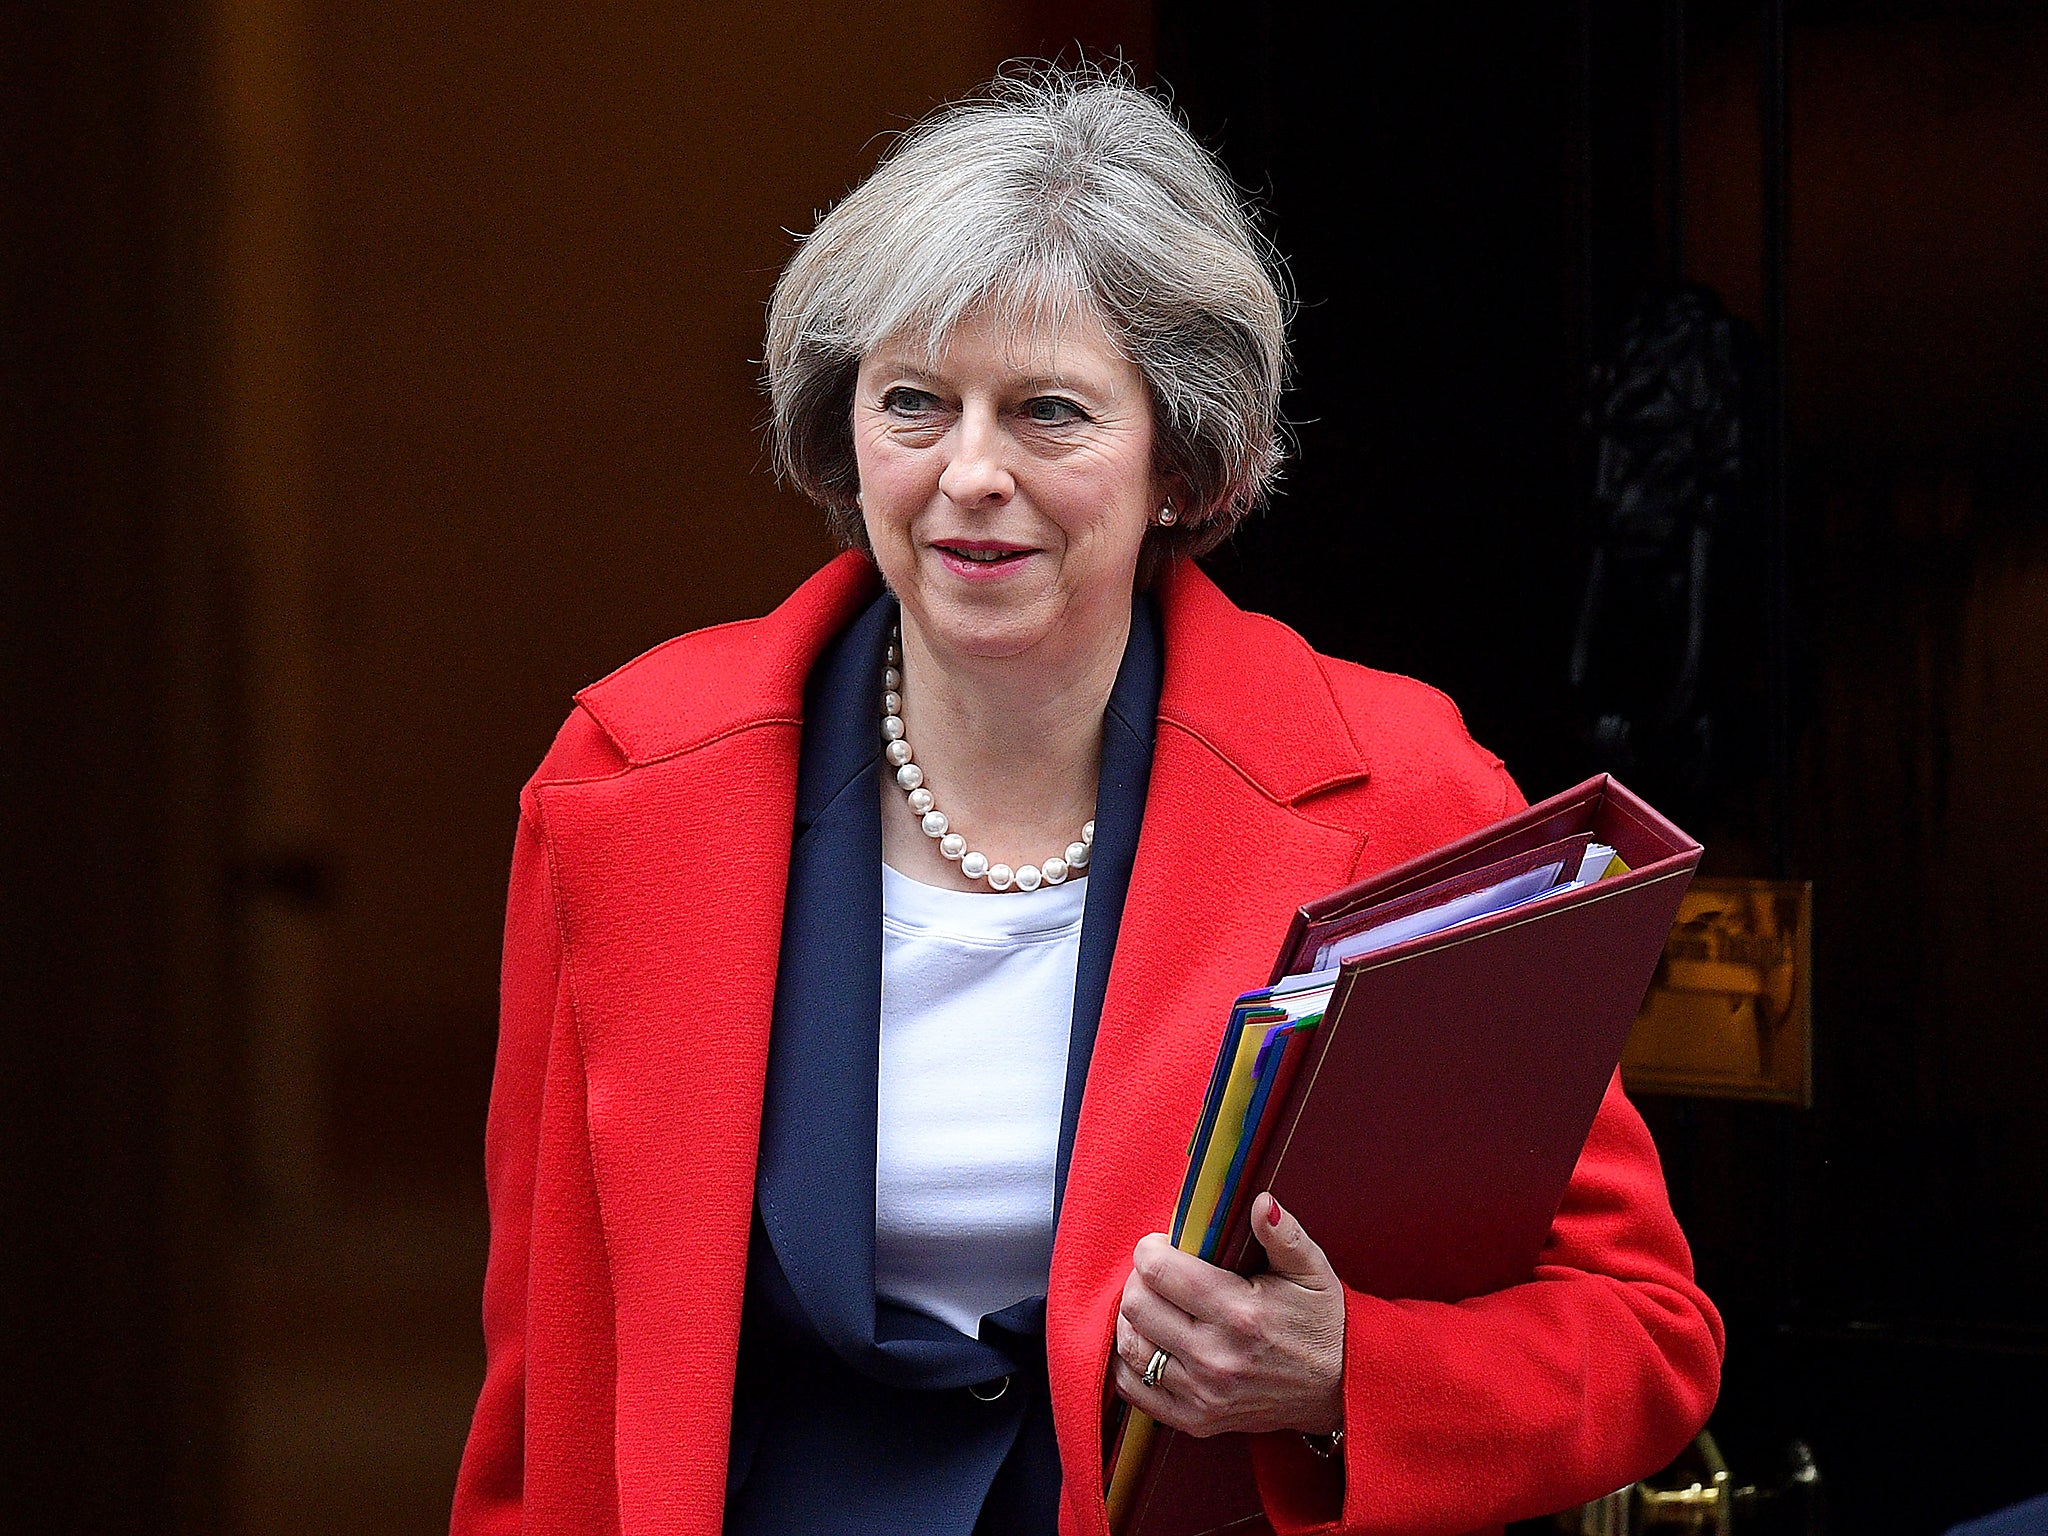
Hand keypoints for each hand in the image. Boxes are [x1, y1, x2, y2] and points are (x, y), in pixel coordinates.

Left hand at [1112, 1193, 1344, 1437]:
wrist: (1340, 1389)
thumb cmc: (1322, 1321)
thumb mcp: (1313, 1271)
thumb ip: (1283, 1235)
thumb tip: (1260, 1201)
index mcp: (1241, 1313)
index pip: (1159, 1271)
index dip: (1150, 1249)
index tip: (1163, 1244)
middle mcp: (1216, 1357)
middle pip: (1136, 1306)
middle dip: (1138, 1279)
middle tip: (1156, 1272)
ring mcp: (1204, 1395)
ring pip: (1130, 1347)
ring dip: (1132, 1318)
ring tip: (1153, 1303)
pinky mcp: (1197, 1421)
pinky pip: (1136, 1390)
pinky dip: (1130, 1363)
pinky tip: (1148, 1341)